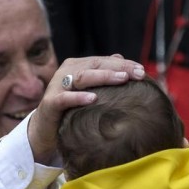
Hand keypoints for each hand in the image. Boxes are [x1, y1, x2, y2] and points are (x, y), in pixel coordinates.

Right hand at [28, 54, 144, 163]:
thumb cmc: (70, 110)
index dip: (124, 64)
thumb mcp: (87, 92)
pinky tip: (93, 98)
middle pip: (94, 65)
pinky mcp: (50, 103)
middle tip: (138, 73)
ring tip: (121, 79)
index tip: (143, 71)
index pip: (103, 60)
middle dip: (118, 68)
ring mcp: (57, 86)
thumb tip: (122, 59)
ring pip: (81, 77)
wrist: (44, 130)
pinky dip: (78, 97)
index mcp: (76, 67)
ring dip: (102, 77)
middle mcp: (66, 72)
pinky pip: (64, 98)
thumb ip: (102, 76)